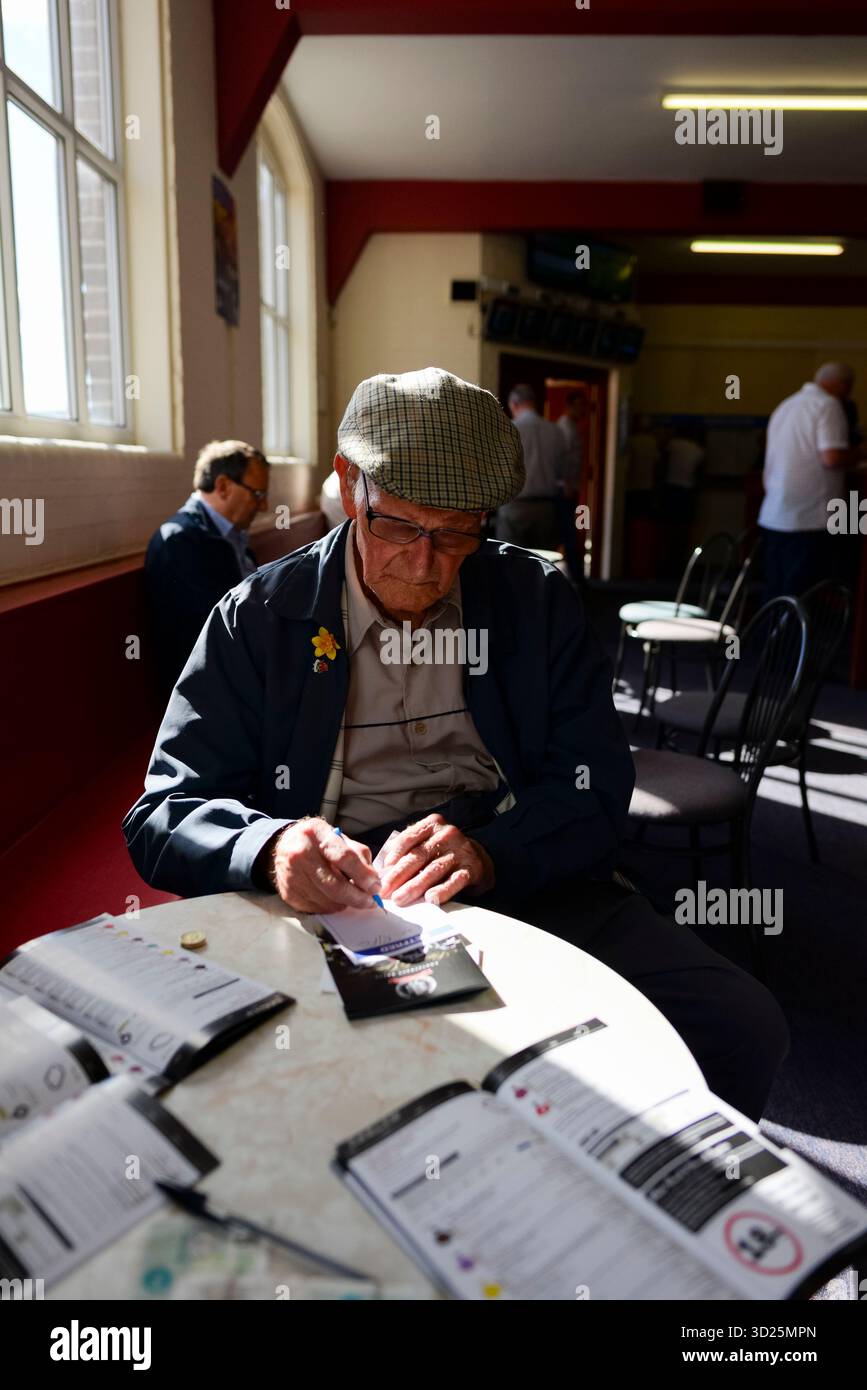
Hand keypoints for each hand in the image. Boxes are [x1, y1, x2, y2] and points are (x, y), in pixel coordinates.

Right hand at [266, 818, 380, 913]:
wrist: (284, 845)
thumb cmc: (317, 842)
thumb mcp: (339, 838)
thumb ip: (358, 856)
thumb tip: (373, 881)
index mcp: (316, 834)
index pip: (344, 858)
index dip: (363, 876)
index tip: (375, 886)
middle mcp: (300, 853)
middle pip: (335, 885)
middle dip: (358, 897)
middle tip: (370, 901)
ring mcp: (291, 875)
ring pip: (327, 900)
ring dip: (345, 904)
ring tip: (353, 898)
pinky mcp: (288, 892)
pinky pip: (316, 908)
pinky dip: (331, 907)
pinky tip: (335, 900)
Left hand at [378, 814, 494, 906]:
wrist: (478, 858)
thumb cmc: (443, 852)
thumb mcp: (427, 843)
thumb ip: (408, 851)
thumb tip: (384, 872)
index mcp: (432, 824)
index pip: (409, 838)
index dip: (394, 855)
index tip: (383, 871)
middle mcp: (447, 834)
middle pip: (418, 856)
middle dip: (399, 875)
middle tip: (385, 891)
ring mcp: (460, 850)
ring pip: (433, 870)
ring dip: (414, 886)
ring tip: (400, 899)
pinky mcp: (471, 868)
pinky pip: (454, 881)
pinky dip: (442, 891)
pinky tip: (430, 899)